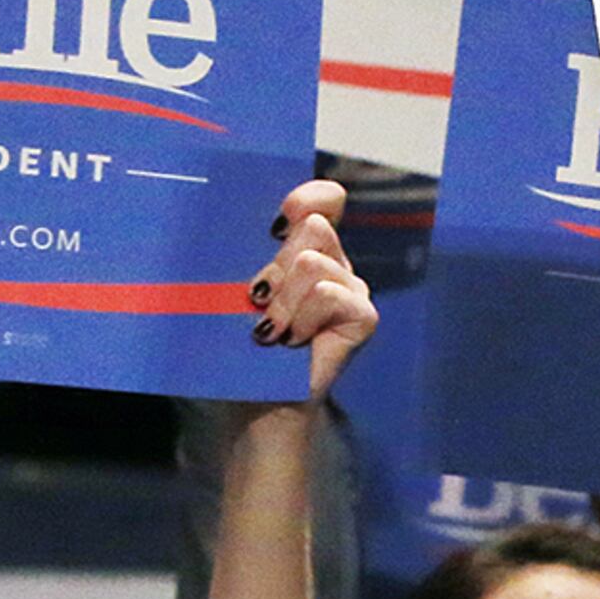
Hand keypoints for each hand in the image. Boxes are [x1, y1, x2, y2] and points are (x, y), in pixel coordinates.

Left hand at [246, 180, 374, 398]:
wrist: (255, 399)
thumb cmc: (239, 344)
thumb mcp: (237, 287)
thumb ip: (249, 252)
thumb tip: (250, 224)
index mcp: (305, 248)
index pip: (324, 199)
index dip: (304, 199)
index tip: (275, 224)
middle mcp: (333, 263)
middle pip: (314, 227)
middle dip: (277, 264)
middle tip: (260, 301)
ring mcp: (352, 289)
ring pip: (312, 262)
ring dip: (283, 299)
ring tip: (272, 329)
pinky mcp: (363, 316)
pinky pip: (328, 293)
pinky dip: (303, 317)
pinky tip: (294, 340)